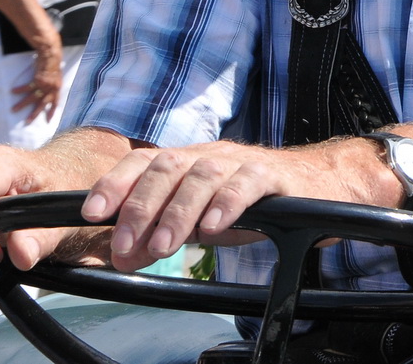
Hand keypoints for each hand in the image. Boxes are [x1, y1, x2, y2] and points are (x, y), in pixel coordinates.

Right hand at [13, 40, 62, 123]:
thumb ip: (53, 85)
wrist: (51, 55)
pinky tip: (13, 92)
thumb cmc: (52, 65)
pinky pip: (27, 87)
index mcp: (57, 88)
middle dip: (35, 113)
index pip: (55, 102)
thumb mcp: (55, 77)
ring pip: (32, 98)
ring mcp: (45, 85)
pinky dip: (20, 90)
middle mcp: (52, 88)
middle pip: (42, 104)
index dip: (52, 111)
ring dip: (22, 104)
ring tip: (13, 109)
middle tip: (27, 122)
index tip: (49, 120)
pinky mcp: (38, 80)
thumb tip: (49, 90)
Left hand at [82, 140, 383, 272]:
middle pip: (167, 168)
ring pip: (202, 176)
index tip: (91, 212)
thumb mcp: (204, 218)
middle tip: (124, 247)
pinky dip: (226, 204)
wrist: (322, 185)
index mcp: (189, 161)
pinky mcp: (274, 175)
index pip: (143, 163)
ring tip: (162, 247)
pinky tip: (214, 226)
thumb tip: (121, 256)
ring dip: (177, 213)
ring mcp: (242, 162)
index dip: (114, 183)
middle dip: (139, 207)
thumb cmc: (257, 203)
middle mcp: (211, 155)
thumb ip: (164, 231)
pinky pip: (246, 183)